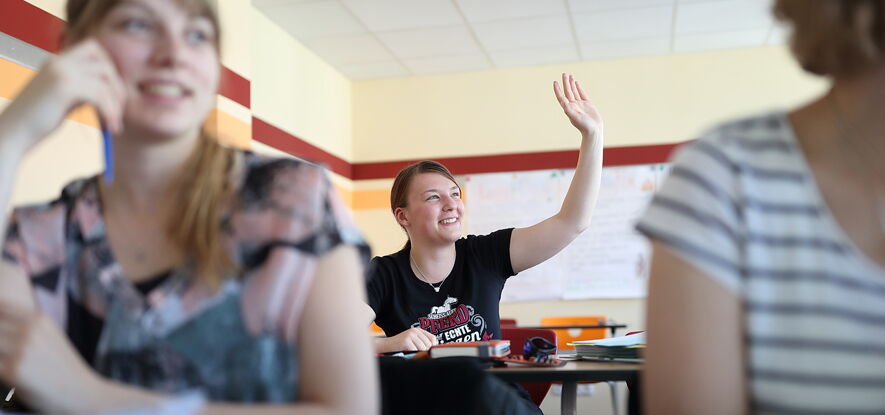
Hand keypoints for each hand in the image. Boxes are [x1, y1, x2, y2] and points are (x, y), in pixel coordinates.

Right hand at [0, 39, 125, 152]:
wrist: (12, 133)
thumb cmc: (38, 121)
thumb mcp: (64, 98)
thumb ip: (83, 88)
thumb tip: (113, 88)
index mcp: (56, 61)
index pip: (93, 48)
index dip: (109, 68)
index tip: (111, 94)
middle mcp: (58, 62)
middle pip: (104, 62)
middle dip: (116, 87)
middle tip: (118, 111)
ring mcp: (61, 72)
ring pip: (105, 81)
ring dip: (115, 105)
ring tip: (114, 125)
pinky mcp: (64, 87)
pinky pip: (101, 95)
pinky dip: (110, 113)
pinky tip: (109, 128)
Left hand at [0, 306, 101, 413]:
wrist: (81, 392)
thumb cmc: (62, 368)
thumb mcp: (50, 338)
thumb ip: (25, 327)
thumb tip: (0, 325)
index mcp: (39, 320)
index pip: (1, 308)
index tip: (4, 334)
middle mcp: (29, 331)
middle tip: (7, 351)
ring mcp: (21, 350)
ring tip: (10, 362)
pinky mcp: (13, 371)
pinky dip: (0, 369)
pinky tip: (12, 375)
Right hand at [382, 327, 438, 351]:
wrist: (386, 345)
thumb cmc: (400, 345)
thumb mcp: (413, 341)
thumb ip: (422, 342)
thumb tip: (433, 350)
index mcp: (418, 330)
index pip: (433, 338)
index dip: (433, 346)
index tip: (431, 352)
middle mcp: (415, 331)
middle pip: (429, 344)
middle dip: (426, 351)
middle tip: (420, 354)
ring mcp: (410, 335)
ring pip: (423, 348)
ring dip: (419, 354)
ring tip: (413, 354)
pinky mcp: (406, 341)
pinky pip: (415, 350)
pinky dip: (414, 354)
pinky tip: (409, 354)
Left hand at [554, 73, 602, 138]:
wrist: (594, 130)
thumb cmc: (584, 126)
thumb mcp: (575, 117)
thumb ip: (569, 109)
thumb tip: (563, 102)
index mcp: (568, 108)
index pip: (561, 97)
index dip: (557, 90)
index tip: (555, 82)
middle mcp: (573, 105)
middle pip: (567, 91)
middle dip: (565, 83)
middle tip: (563, 74)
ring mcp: (580, 104)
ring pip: (574, 91)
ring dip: (571, 84)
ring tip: (569, 76)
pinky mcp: (588, 104)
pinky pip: (582, 94)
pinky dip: (579, 88)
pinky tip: (576, 83)